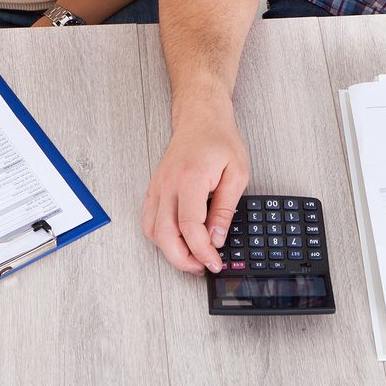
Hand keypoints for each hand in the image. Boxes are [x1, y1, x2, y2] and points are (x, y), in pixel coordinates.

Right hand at [141, 107, 248, 274]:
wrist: (200, 119)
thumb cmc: (219, 140)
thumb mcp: (237, 173)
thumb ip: (225, 208)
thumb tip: (216, 238)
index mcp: (190, 179)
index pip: (189, 226)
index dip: (202, 251)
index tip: (214, 261)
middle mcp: (168, 185)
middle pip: (164, 235)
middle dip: (183, 260)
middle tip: (202, 267)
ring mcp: (157, 187)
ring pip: (152, 231)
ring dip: (170, 251)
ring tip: (192, 257)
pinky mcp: (154, 189)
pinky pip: (149, 221)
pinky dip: (160, 238)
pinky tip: (177, 241)